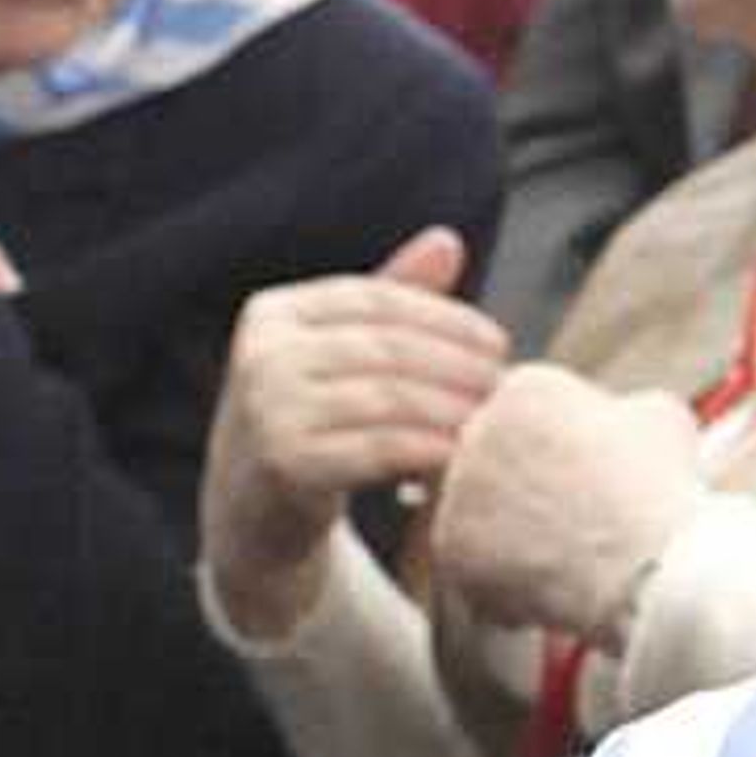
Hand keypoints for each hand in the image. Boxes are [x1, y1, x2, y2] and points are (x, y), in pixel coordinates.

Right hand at [199, 236, 498, 643]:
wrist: (252, 515)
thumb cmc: (309, 421)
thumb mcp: (341, 354)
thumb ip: (392, 298)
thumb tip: (448, 241)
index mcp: (273, 313)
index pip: (375, 300)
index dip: (444, 318)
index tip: (497, 342)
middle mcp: (262, 354)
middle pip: (385, 347)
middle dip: (455, 365)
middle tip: (503, 384)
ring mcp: (268, 409)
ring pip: (386, 397)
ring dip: (450, 407)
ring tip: (490, 418)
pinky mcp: (285, 464)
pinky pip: (376, 449)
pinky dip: (426, 449)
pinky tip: (461, 454)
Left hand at [424, 366, 702, 643]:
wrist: (649, 563)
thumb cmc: (661, 491)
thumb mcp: (664, 419)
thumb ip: (628, 407)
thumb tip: (627, 416)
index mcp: (526, 389)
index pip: (529, 420)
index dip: (565, 455)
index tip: (591, 482)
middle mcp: (477, 430)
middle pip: (498, 466)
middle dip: (532, 494)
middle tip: (577, 523)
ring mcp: (458, 491)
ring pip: (482, 518)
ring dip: (514, 538)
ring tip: (568, 559)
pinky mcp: (450, 548)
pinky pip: (471, 568)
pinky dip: (503, 584)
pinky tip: (549, 586)